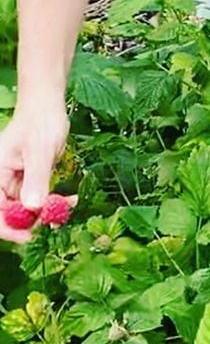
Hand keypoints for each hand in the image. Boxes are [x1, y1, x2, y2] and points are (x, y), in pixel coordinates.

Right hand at [0, 101, 69, 243]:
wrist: (48, 106)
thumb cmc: (41, 122)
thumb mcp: (40, 150)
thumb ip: (36, 178)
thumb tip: (33, 207)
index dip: (9, 228)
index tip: (29, 236)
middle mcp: (0, 182)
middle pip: (10, 214)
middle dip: (32, 221)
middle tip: (57, 220)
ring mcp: (14, 182)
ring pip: (26, 208)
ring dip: (46, 212)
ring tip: (69, 205)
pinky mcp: (28, 180)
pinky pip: (37, 198)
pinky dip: (52, 202)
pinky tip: (70, 200)